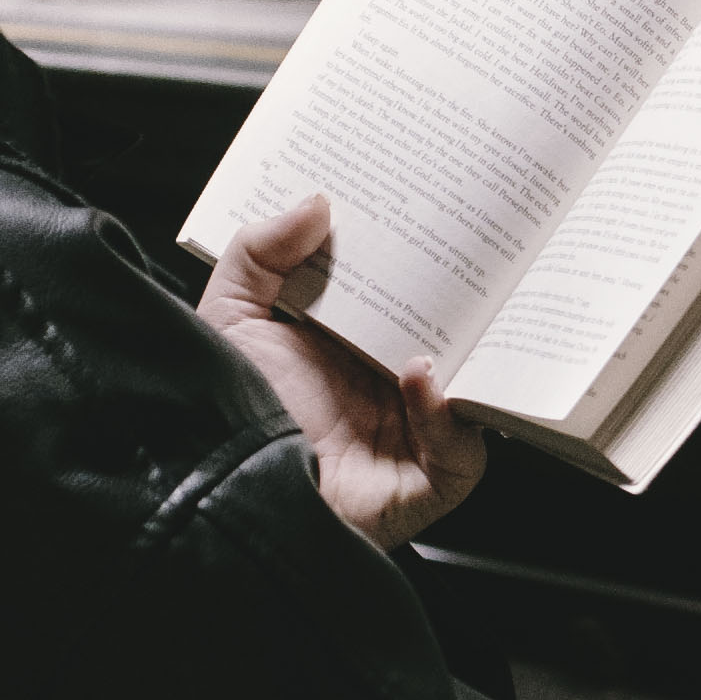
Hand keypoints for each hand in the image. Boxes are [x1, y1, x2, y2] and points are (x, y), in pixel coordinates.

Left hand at [198, 193, 488, 550]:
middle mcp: (390, 391)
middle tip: (482, 246)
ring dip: (478, 352)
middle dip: (474, 296)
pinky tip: (422, 375)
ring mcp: (412, 438)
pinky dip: (451, 413)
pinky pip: (462, 451)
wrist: (218, 499)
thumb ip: (259, 254)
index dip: (428, 256)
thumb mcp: (229, 320)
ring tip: (467, 308)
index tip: (442, 207)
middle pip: (454, 337)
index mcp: (355, 350)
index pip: (412, 296)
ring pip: (473, 391)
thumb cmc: (224, 421)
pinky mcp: (422, 486)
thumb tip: (319, 201)